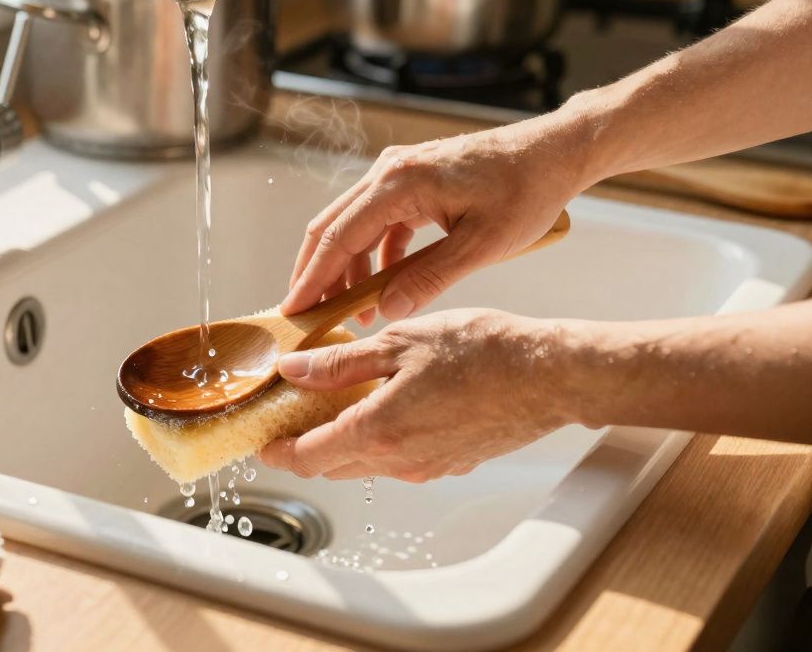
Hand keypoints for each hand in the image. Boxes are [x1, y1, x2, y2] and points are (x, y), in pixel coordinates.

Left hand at [258, 309, 577, 481]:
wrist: (550, 375)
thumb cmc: (483, 351)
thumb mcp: (399, 343)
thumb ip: (340, 363)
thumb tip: (294, 370)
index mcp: (378, 432)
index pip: (308, 459)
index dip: (277, 453)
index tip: (261, 442)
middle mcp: (400, 462)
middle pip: (333, 466)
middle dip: (305, 446)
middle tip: (289, 418)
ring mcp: (428, 467)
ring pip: (367, 462)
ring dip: (343, 441)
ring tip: (335, 403)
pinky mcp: (452, 463)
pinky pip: (400, 458)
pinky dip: (380, 439)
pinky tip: (386, 404)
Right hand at [281, 123, 586, 323]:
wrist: (554, 152)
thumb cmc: (526, 190)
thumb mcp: (482, 245)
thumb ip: (430, 278)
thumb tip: (387, 310)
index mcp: (399, 182)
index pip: (339, 237)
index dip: (313, 278)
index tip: (294, 311)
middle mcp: (389, 172)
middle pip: (332, 228)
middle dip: (316, 275)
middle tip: (306, 317)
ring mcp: (398, 173)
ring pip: (353, 226)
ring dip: (348, 269)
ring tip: (350, 313)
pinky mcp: (411, 182)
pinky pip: (378, 223)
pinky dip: (373, 256)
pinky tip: (382, 289)